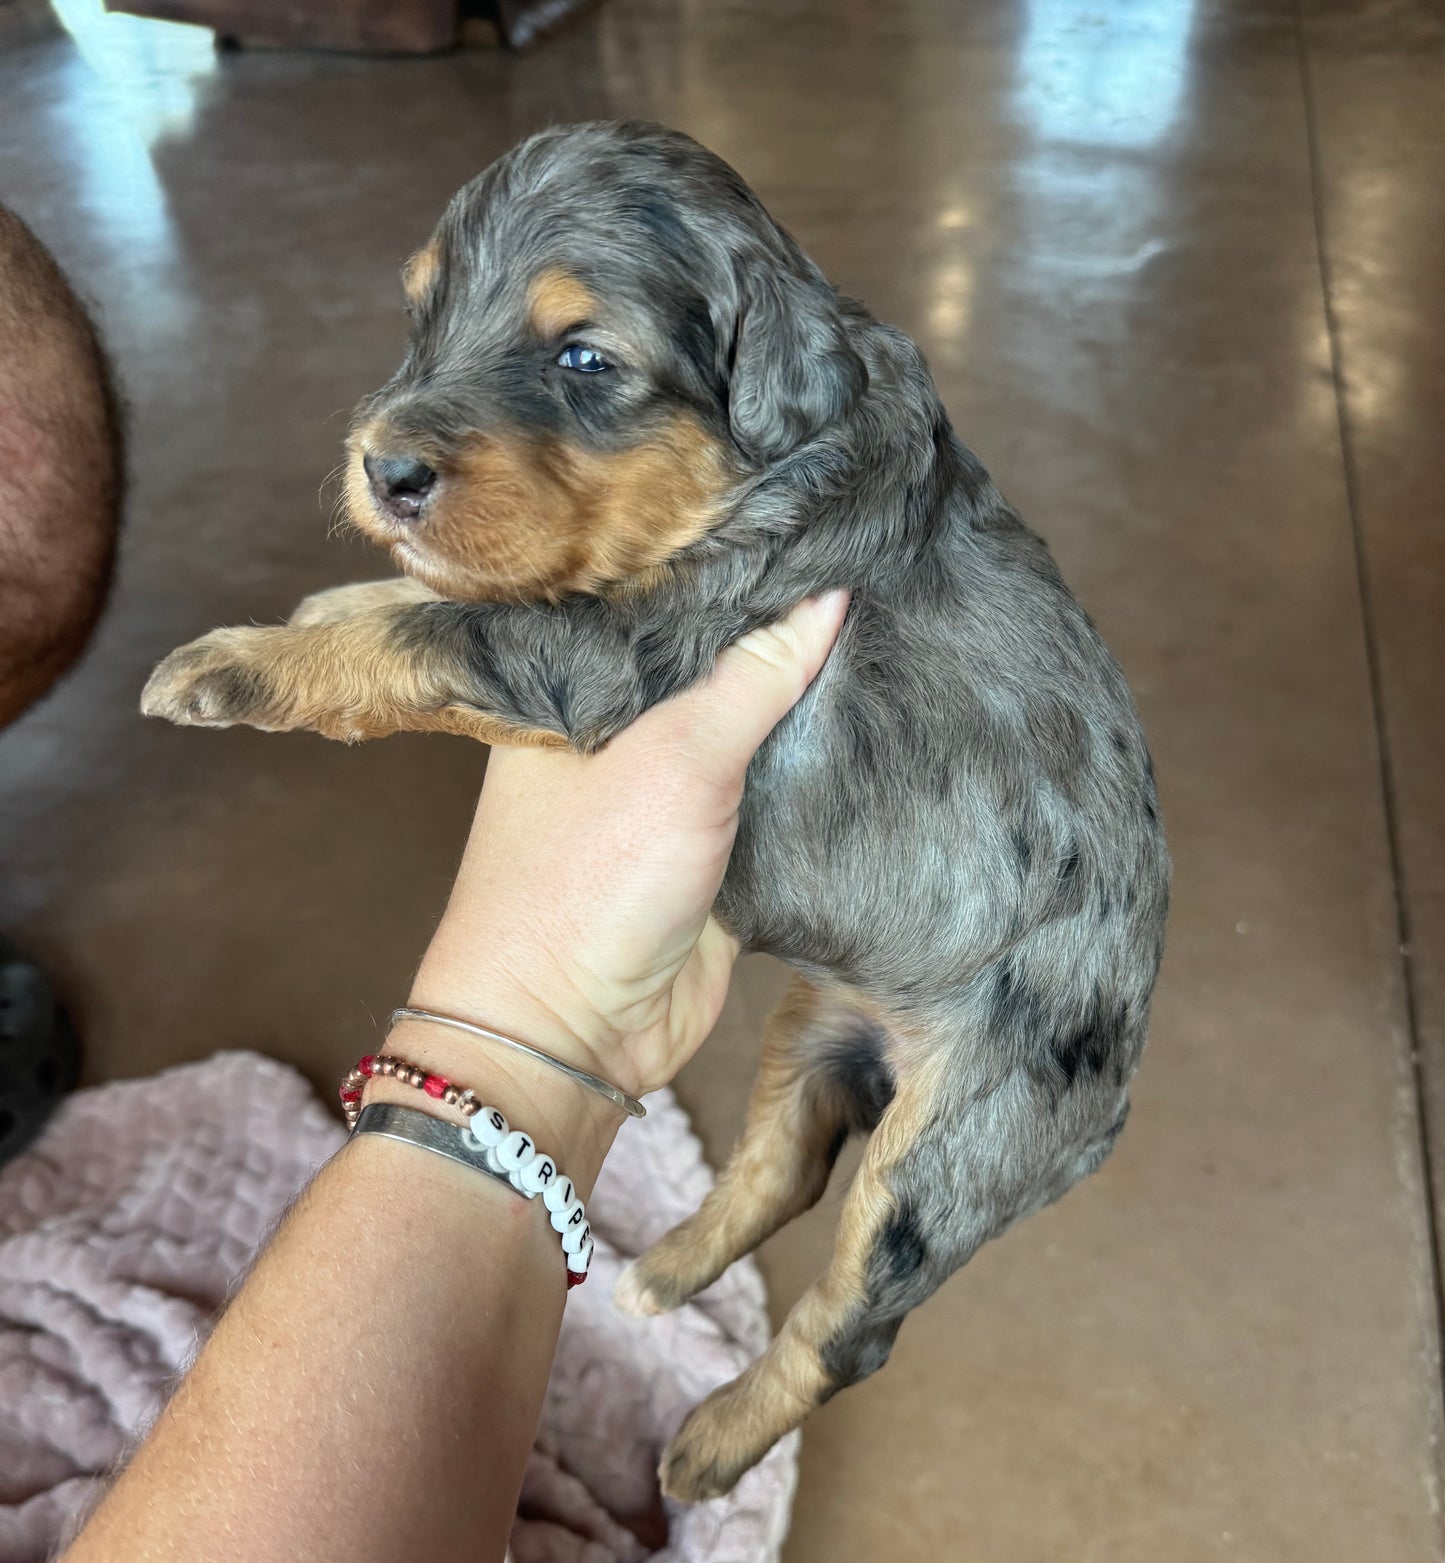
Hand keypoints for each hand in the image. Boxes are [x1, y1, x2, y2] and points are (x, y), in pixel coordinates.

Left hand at [409, 591, 848, 1097]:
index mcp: (569, 688)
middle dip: (775, 636)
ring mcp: (659, 798)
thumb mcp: (676, 760)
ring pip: (744, 734)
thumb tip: (823, 601)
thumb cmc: (586, 885)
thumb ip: (751, 679)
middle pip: (706, 667)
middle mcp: (611, 735)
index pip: (657, 602)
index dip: (728, 567)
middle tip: (865, 568)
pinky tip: (868, 729)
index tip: (808, 525)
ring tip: (884, 631)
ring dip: (799, 708)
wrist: (573, 1033)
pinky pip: (768, 801)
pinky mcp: (706, 858)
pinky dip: (809, 777)